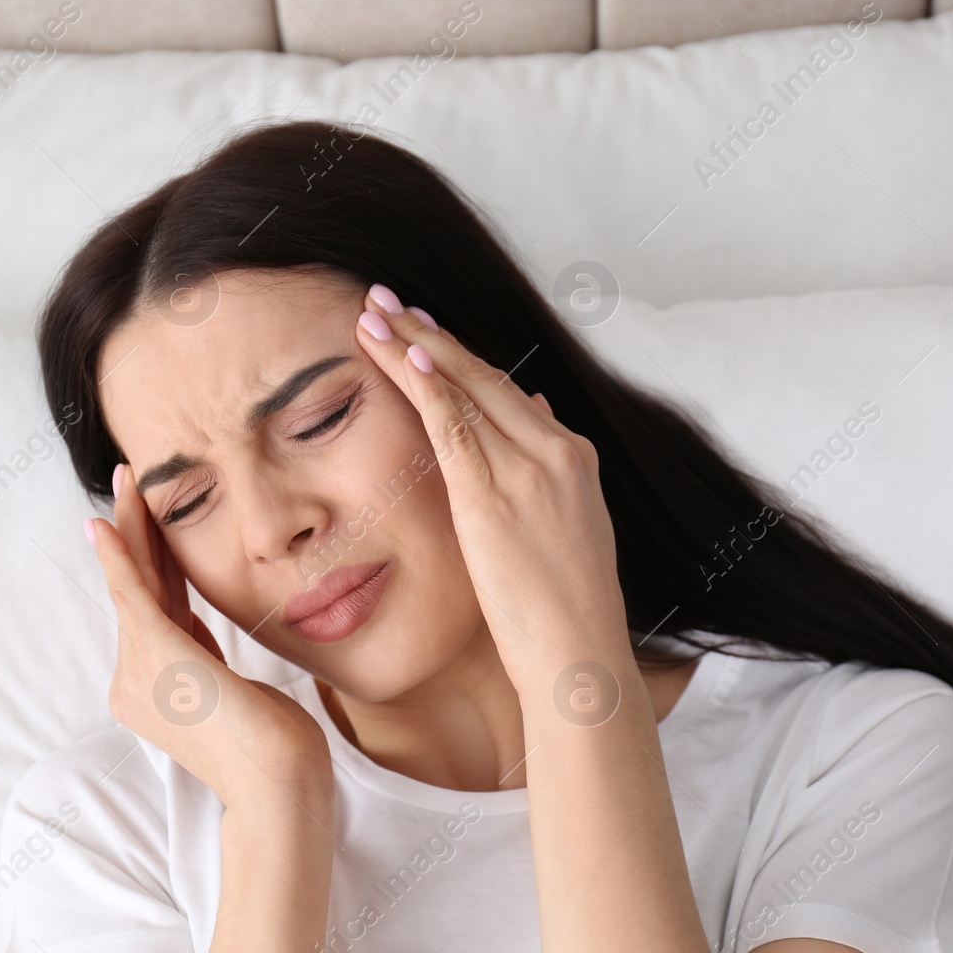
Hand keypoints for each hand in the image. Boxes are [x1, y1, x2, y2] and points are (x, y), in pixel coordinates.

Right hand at [85, 462, 333, 805]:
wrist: (280, 787)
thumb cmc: (274, 750)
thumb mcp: (232, 691)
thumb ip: (204, 659)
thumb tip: (194, 629)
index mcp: (154, 688)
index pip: (154, 608)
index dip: (151, 558)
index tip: (148, 519)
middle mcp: (136, 681)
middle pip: (139, 589)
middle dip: (134, 530)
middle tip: (129, 478)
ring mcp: (142, 675)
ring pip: (137, 583)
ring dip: (131, 527)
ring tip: (130, 481)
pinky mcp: (161, 661)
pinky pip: (134, 598)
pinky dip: (119, 559)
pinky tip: (106, 526)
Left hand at [353, 287, 631, 692]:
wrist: (580, 654)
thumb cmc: (567, 608)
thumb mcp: (569, 526)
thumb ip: (549, 466)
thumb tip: (533, 407)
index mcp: (572, 457)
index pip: (505, 390)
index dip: (457, 355)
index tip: (420, 327)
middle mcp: (555, 451)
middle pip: (482, 375)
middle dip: (427, 332)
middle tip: (383, 299)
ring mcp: (528, 470)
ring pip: (463, 389)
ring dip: (413, 346)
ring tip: (372, 314)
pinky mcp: (494, 497)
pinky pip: (455, 426)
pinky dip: (429, 386)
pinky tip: (404, 355)